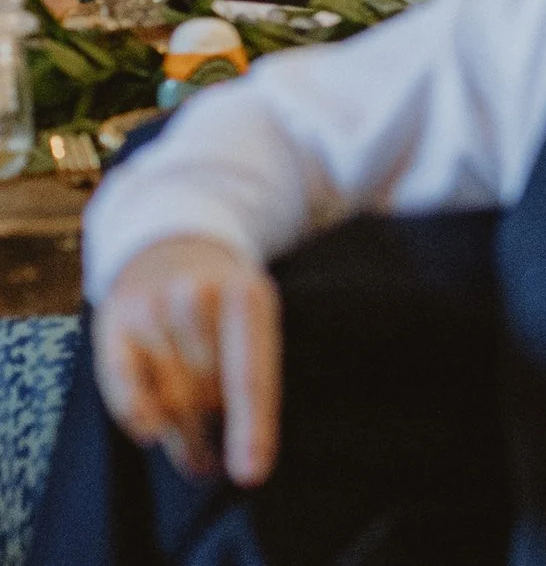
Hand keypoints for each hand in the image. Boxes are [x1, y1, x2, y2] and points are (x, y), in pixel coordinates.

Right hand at [95, 235, 280, 485]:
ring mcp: (150, 308)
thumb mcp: (256, 321)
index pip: (250, 376)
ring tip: (195, 455)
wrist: (174, 249)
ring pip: (169, 399)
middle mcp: (198, 296)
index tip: (250, 474)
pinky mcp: (111, 323)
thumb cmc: (227, 304)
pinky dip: (138, 414)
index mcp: (249, 296)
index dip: (251, 430)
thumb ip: (250, 373)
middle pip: (207, 395)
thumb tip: (244, 457)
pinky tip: (153, 434)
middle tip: (215, 460)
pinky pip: (123, 388)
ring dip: (182, 435)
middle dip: (215, 433)